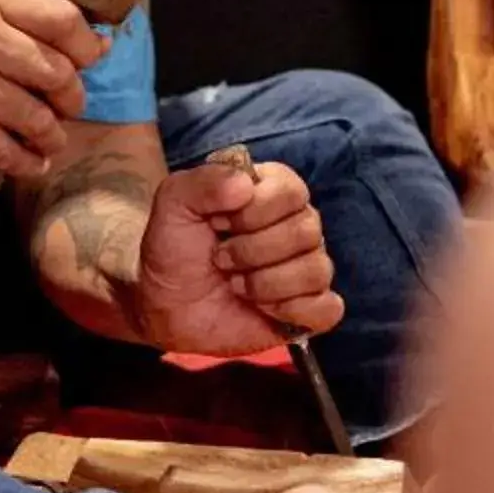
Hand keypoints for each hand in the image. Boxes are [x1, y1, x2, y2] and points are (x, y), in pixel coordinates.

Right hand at [0, 0, 105, 179]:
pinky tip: (31, 162)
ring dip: (50, 136)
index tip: (86, 63)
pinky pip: (4, 151)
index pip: (63, 19)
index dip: (86, 47)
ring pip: (35, 118)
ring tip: (48, 139)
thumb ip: (28, 21)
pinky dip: (25, 162)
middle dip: (70, 99)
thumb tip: (99, 45)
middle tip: (64, 108)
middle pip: (56, 73)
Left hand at [131, 155, 345, 356]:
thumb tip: (246, 185)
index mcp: (273, 192)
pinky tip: (263, 309)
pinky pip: (327, 308)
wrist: (166, 304)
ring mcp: (306, 268)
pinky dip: (292, 310)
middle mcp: (298, 226)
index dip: (253, 212)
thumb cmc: (175, 249)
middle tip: (221, 260)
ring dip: (264, 283)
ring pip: (316, 270)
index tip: (217, 225)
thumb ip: (204, 182)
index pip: (291, 191)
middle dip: (252, 251)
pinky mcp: (309, 309)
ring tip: (236, 285)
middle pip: (306, 231)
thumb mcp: (174, 204)